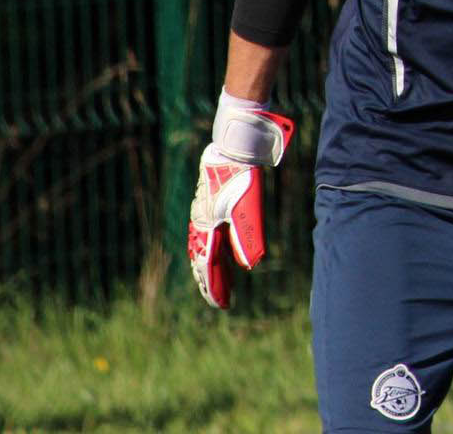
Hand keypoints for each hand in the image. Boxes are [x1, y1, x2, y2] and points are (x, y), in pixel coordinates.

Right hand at [187, 99, 294, 309]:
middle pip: (203, 259)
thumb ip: (248, 236)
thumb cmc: (241, 175)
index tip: (222, 305)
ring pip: (202, 247)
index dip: (215, 286)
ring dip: (208, 266)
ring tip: (215, 281)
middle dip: (210, 281)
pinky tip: (215, 251)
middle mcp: (201, 222)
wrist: (232, 146)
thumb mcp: (248, 206)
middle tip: (218, 300)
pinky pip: (204, 234)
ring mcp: (202, 212)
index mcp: (208, 226)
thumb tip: (251, 265)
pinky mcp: (207, 203)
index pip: (209, 265)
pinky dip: (208, 249)